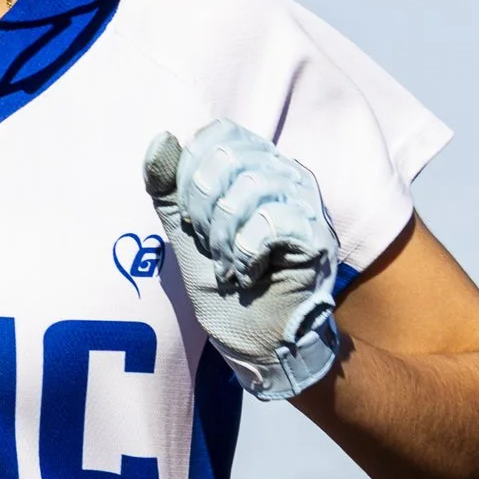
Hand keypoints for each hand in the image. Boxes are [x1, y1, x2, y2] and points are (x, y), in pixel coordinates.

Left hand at [143, 119, 339, 402]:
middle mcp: (286, 175)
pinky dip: (247, 253)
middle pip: (229, 158)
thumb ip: (168, 188)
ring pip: (250, 188)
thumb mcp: (185, 234)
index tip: (191, 218)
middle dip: (204, 209)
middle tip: (213, 247)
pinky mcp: (317, 235)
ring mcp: (306, 203)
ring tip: (230, 265)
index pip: (219, 134)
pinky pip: (271, 222)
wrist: (255, 343)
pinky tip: (249, 273)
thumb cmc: (226, 289)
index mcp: (256, 167)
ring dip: (225, 237)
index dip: (192, 172)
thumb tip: (161, 139)